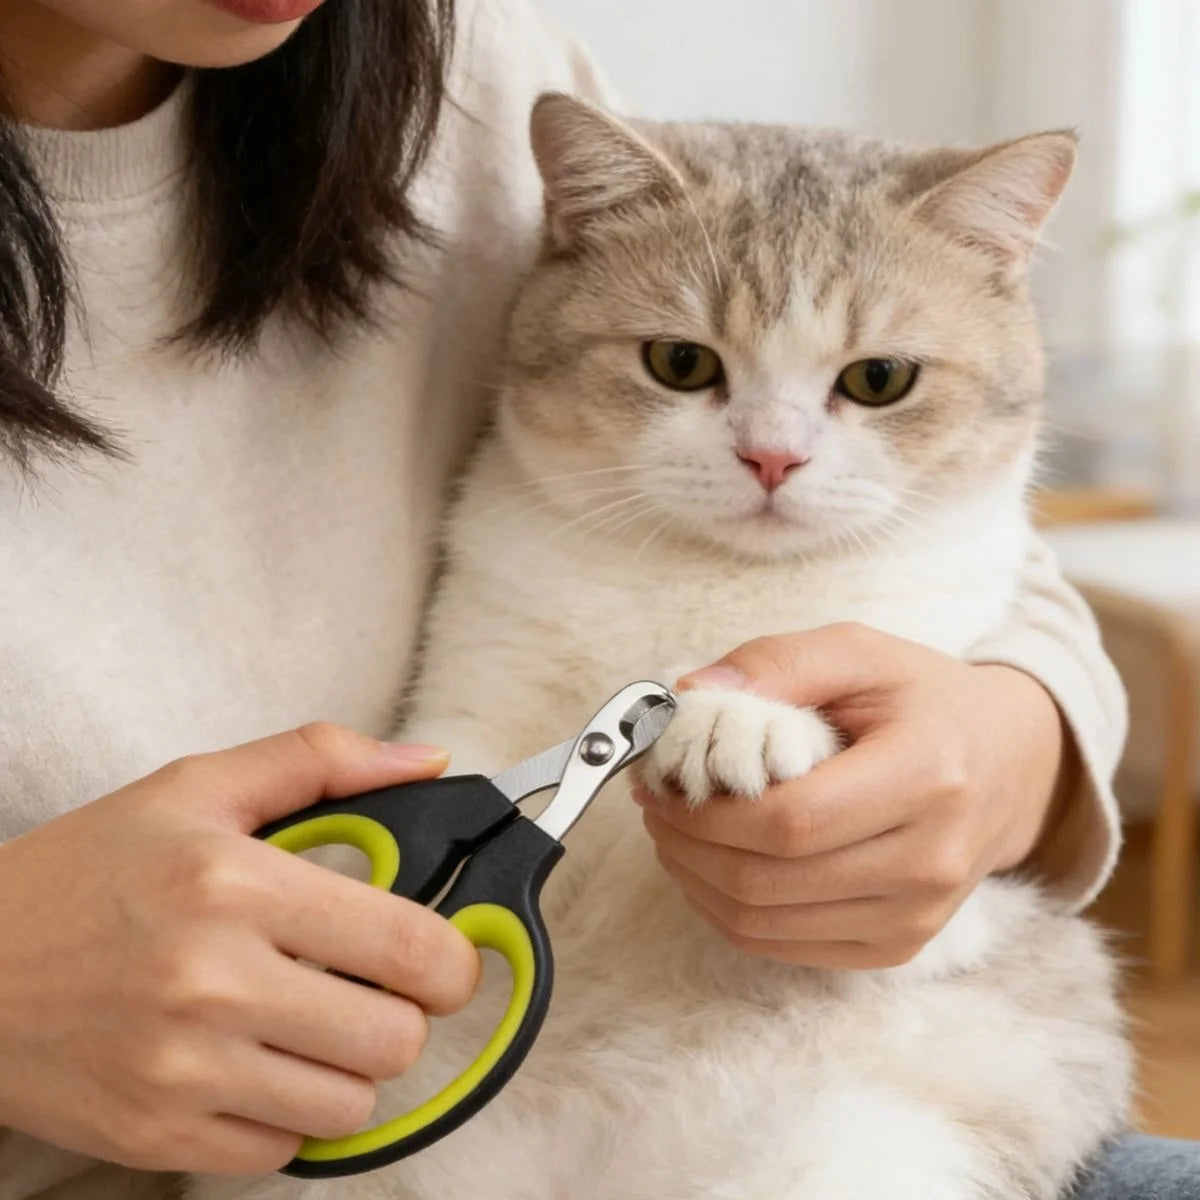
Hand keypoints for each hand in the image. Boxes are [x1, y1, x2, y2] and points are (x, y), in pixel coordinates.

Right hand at [0, 725, 480, 1173]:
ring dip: (348, 1067)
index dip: (454, 960)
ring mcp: (183, 1071)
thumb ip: (322, 760)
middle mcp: (213, 983)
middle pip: (394, 1039)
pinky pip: (284, 1151)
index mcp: (236, 885)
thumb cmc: (88, 871)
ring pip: (350, 1106)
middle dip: (401, 1014)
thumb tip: (432, 762)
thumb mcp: (197, 788)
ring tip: (308, 1024)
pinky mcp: (158, 1134)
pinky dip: (289, 1114)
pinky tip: (255, 1063)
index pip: (408, 946)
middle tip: (368, 988)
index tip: (446, 958)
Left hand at [638, 623, 1075, 968]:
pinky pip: (786, 947)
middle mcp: (931, 860)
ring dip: (696, 881)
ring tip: (675, 833)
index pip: (790, 821)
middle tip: (655, 805)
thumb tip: (690, 694)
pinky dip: (729, 911)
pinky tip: (713, 868)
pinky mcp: (899, 944)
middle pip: (768, 880)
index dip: (707, 811)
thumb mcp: (859, 652)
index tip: (662, 782)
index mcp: (926, 775)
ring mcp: (918, 914)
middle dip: (688, 846)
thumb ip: (776, 663)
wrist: (1009, 764)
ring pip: (765, 923)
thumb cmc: (925, 701)